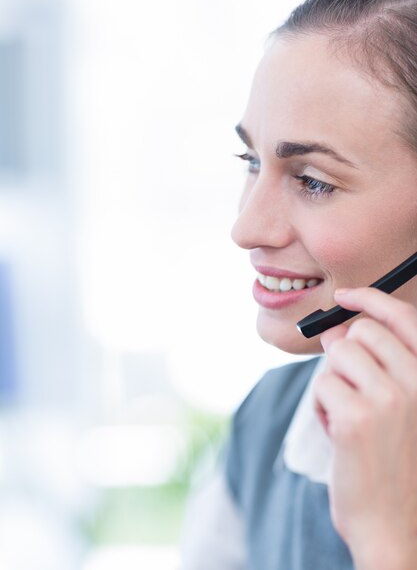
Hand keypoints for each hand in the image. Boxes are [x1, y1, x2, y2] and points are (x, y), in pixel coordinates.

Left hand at [313, 287, 416, 568]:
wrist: (395, 524)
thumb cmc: (394, 461)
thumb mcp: (402, 405)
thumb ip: (378, 363)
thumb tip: (338, 329)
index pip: (403, 317)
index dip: (371, 299)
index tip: (346, 295)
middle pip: (359, 332)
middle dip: (345, 355)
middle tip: (351, 390)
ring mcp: (390, 399)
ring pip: (336, 354)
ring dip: (333, 382)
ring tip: (349, 416)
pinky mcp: (356, 418)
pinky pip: (322, 384)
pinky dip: (322, 407)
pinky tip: (338, 433)